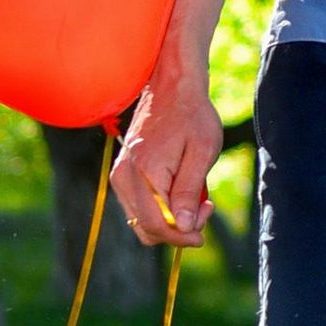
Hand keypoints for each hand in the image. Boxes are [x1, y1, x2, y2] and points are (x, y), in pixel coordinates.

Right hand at [112, 67, 223, 249]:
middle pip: (147, 230)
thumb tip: (183, 227)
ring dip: (171, 221)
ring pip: (142, 222)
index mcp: (144, 173)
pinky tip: (183, 192)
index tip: (204, 230)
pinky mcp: (123, 175)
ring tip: (198, 197)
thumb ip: (190, 192)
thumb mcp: (202, 152)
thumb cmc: (192, 116)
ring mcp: (120, 177)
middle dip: (178, 231)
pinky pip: (140, 208)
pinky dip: (162, 209)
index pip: (157, 226)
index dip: (182, 237)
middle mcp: (124, 178)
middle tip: (205, 208)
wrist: (171, 89)